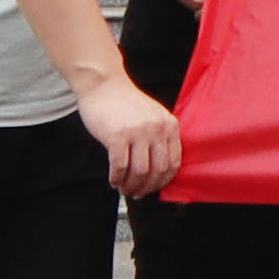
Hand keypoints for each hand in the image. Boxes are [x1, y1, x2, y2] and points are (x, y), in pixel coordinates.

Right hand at [80, 71, 182, 197]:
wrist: (104, 85)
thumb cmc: (126, 103)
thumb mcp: (153, 116)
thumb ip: (159, 138)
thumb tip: (158, 172)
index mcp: (169, 125)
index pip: (173, 163)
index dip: (162, 181)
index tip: (153, 188)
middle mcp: (157, 129)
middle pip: (157, 171)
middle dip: (146, 188)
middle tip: (136, 193)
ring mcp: (138, 132)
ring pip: (140, 172)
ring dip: (131, 186)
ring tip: (123, 188)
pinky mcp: (117, 136)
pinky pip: (120, 167)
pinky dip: (117, 178)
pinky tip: (114, 180)